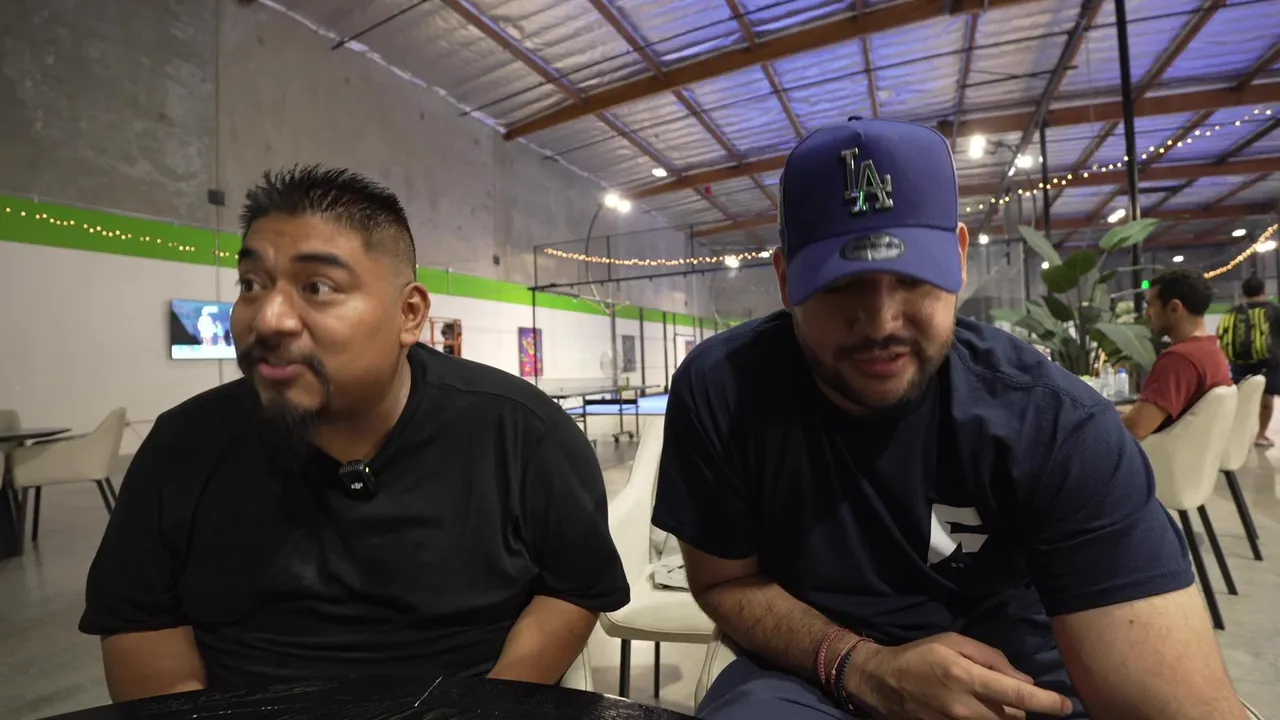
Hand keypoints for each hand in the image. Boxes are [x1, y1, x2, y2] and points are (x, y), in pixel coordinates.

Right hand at [845, 632, 1073, 719]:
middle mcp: (964, 706)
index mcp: (966, 676)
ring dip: (1003, 717)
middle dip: (1019, 708)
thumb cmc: (920, 655)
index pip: (1018, 694)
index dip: (1047, 703)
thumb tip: (1023, 679)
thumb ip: (991, 658)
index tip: (1065, 705)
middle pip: (1013, 717)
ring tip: (990, 702)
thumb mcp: (953, 641)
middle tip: (1007, 694)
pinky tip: (977, 710)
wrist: (882, 682)